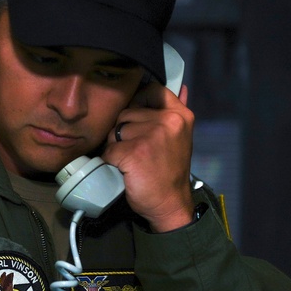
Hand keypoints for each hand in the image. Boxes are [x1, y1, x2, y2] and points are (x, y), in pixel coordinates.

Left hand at [103, 82, 194, 231]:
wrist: (170, 204)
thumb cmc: (170, 172)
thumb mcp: (180, 137)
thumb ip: (174, 112)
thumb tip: (181, 86)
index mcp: (180, 115)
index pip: (152, 90)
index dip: (138, 101)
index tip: (137, 117)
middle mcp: (168, 121)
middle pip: (127, 112)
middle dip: (124, 131)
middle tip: (137, 150)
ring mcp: (151, 136)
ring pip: (115, 131)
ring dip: (116, 146)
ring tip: (132, 160)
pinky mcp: (134, 152)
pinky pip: (109, 150)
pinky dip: (111, 161)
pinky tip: (126, 170)